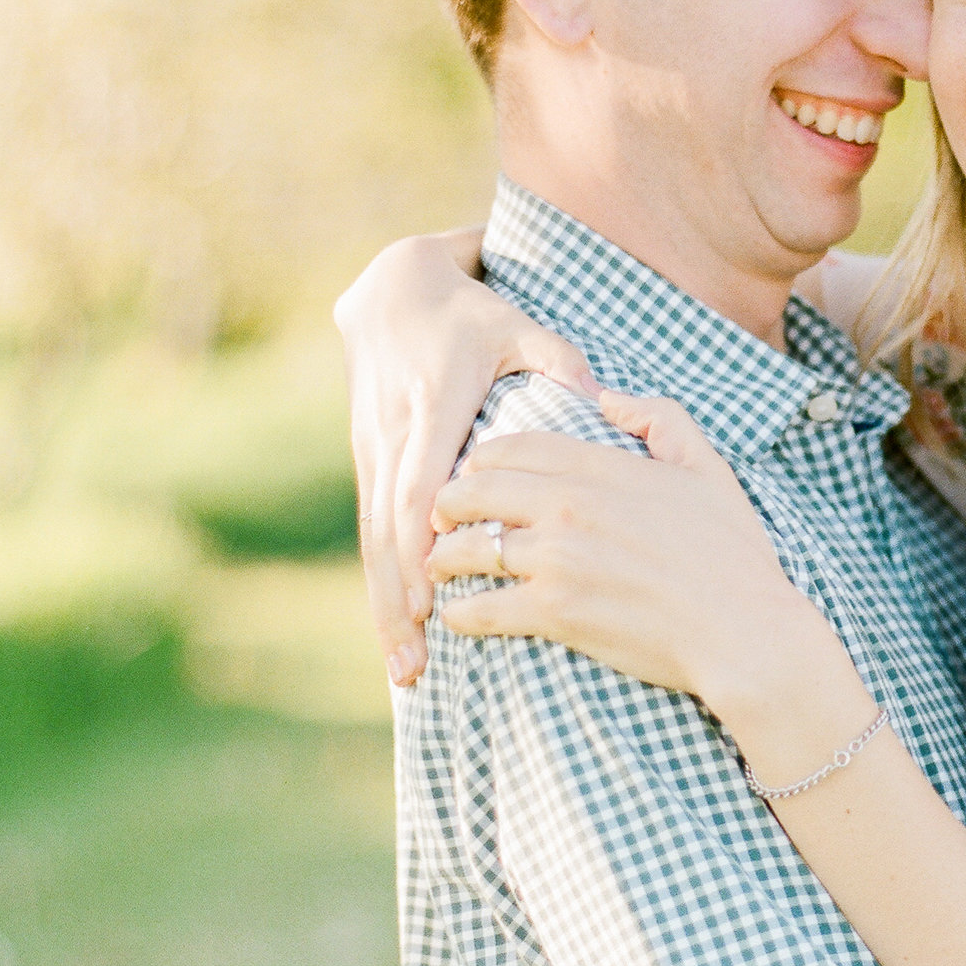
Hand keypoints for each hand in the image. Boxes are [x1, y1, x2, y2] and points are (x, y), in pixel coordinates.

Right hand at [334, 230, 595, 686]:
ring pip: (372, 543)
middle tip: (414, 667)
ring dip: (385, 607)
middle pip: (388, 535)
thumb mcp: (515, 326)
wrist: (391, 293)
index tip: (434, 603)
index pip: (420, 490)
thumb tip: (597, 394)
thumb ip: (556, 358)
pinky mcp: (368, 464)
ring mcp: (372, 454)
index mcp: (431, 408)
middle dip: (398, 604)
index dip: (423, 550)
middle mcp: (392, 439)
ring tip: (403, 672)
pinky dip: (382, 585)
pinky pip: (371, 534)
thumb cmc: (470, 315)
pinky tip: (396, 633)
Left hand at [428, 394, 832, 717]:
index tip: (474, 477)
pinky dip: (460, 614)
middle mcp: (568, 507)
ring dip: (444, 559)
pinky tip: (459, 616)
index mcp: (600, 468)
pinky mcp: (552, 614)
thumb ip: (660, 417)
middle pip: (472, 490)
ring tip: (442, 568)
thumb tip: (608, 397)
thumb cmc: (733, 554)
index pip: (510, 447)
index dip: (480, 460)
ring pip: (465, 549)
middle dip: (448, 504)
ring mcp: (556, 560)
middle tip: (444, 521)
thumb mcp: (708, 467)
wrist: (745, 631)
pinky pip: (478, 610)